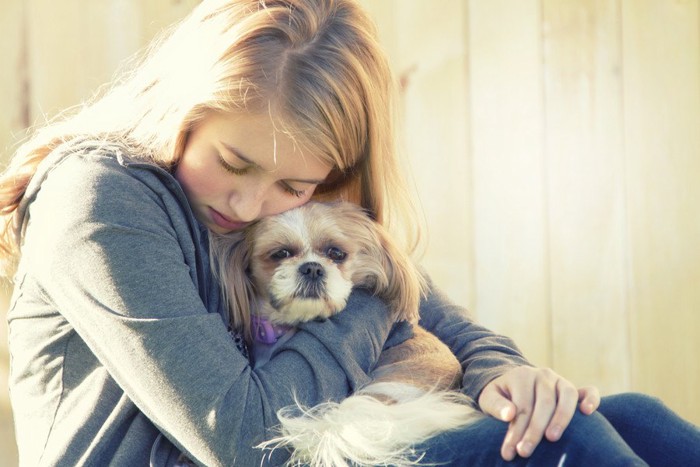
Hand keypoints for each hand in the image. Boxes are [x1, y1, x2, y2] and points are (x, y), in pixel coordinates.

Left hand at [477, 366, 599, 460]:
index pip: (522, 406)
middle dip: (534, 431)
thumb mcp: (489, 398)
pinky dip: (591, 399)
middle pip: (543, 404)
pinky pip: (588, 391)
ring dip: (561, 418)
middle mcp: (543, 375)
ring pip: (566, 396)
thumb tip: (509, 415)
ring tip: (552, 438)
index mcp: (522, 375)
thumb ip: (496, 405)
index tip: (511, 451)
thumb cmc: (501, 396)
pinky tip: (588, 412)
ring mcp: (560, 380)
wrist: (512, 384)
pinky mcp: (573, 388)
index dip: (516, 430)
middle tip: (526, 452)